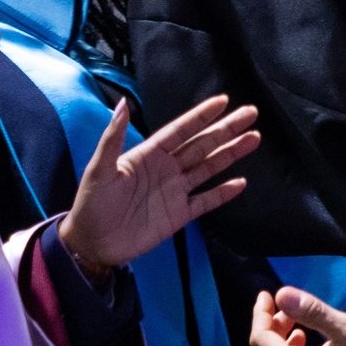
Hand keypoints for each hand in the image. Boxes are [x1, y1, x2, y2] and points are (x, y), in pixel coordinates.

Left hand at [59, 93, 257, 276]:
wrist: (92, 245)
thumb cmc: (91, 204)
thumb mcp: (99, 169)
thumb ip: (113, 137)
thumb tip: (123, 103)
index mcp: (147, 155)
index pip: (179, 131)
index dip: (201, 117)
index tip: (223, 101)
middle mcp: (165, 170)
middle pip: (201, 145)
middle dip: (226, 130)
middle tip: (251, 113)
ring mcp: (174, 192)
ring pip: (208, 168)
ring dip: (230, 154)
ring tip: (253, 138)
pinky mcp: (179, 215)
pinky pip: (205, 201)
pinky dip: (223, 193)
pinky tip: (241, 182)